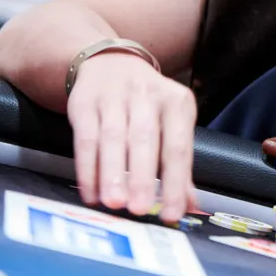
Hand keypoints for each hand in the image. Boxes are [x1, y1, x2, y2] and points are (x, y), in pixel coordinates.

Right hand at [66, 52, 197, 221]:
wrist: (110, 63)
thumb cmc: (147, 103)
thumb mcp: (171, 122)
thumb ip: (179, 164)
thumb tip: (189, 205)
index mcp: (177, 102)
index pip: (178, 147)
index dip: (177, 182)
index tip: (173, 213)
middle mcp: (147, 96)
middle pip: (145, 140)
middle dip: (143, 176)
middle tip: (140, 208)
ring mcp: (115, 97)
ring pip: (113, 139)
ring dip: (113, 173)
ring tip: (114, 203)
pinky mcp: (86, 103)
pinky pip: (86, 138)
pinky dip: (88, 168)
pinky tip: (90, 192)